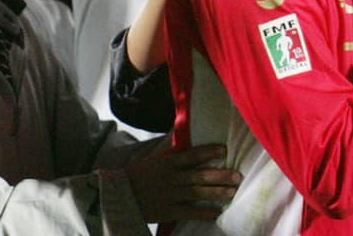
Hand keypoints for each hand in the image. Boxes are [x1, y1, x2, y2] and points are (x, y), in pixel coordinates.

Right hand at [125, 143, 240, 222]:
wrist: (114, 197)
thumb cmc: (138, 176)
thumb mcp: (155, 160)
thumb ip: (174, 154)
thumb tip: (190, 139)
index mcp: (167, 164)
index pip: (191, 155)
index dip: (208, 152)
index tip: (225, 149)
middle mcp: (170, 179)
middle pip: (198, 176)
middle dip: (220, 175)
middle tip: (238, 176)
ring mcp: (168, 196)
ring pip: (196, 193)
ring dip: (216, 193)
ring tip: (232, 192)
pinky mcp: (165, 211)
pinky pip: (188, 212)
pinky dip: (203, 213)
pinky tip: (217, 212)